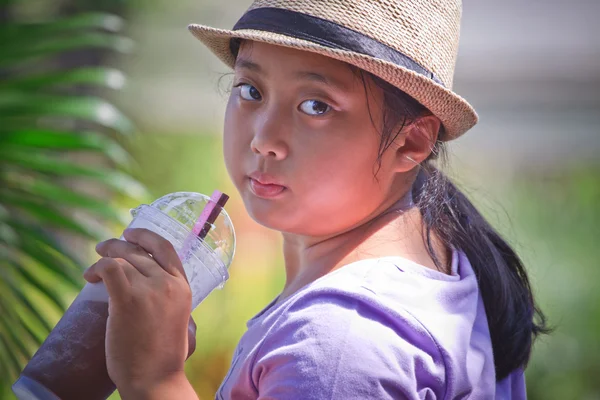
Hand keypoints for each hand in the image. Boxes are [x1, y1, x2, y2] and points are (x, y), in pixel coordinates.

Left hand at [84, 228, 196, 395]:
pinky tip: (89, 278)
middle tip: (102, 248)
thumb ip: (168, 297)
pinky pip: (110, 268)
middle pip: (140, 251)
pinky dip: (97, 267)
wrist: (155, 379)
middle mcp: (169, 283)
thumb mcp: (176, 317)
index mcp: (183, 287)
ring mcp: (150, 290)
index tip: (130, 233)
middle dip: (118, 244)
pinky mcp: (128, 300)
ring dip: (103, 258)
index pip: (166, 248)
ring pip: (122, 258)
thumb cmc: (162, 356)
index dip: (146, 236)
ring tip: (92, 270)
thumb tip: (148, 285)